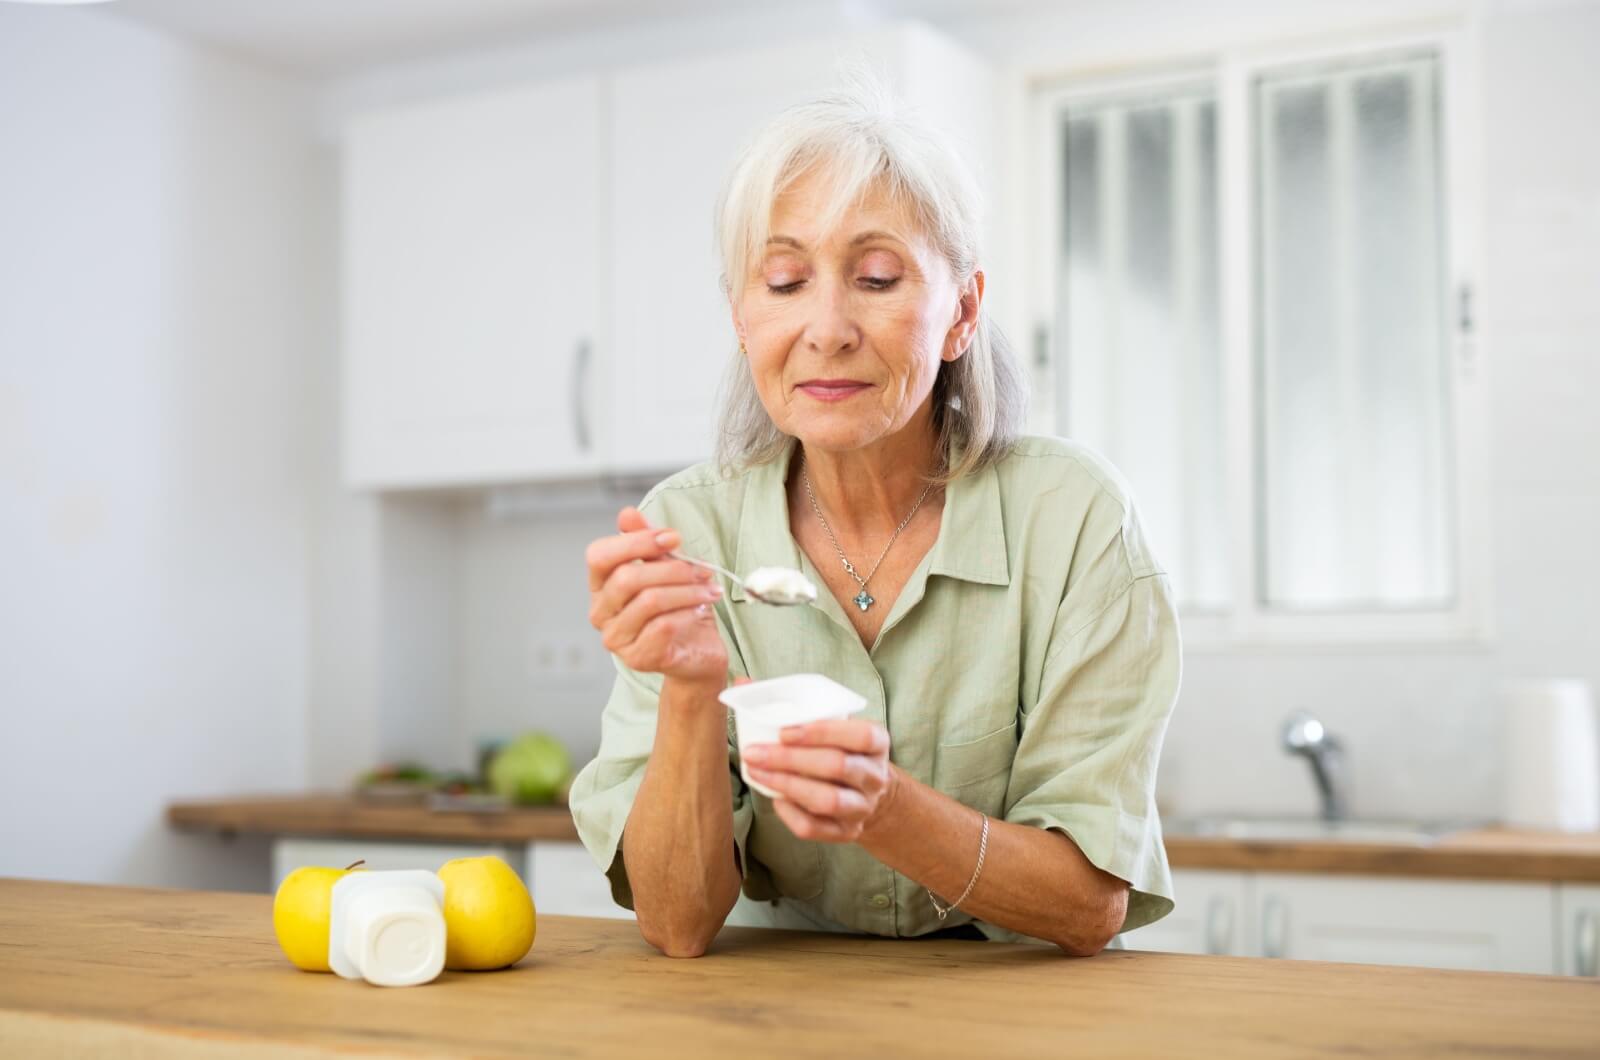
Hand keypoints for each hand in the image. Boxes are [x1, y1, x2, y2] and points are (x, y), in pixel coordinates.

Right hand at [586, 507, 727, 683]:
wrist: (697, 652)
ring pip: (649, 601)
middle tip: (702, 570)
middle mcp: (601, 612)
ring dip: (686, 591)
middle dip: (671, 569)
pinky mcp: (637, 658)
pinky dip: (687, 613)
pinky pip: (662, 626)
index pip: (599, 555)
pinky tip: (701, 610)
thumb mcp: (666, 569)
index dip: (636, 542)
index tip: (673, 538)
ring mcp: (616, 638)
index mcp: (601, 585)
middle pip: (626, 578)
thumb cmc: (679, 608)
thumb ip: (647, 542)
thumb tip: (627, 514)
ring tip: (709, 590)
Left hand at [742, 719, 895, 842]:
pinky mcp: (847, 833)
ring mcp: (863, 807)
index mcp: (876, 741)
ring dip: (787, 785)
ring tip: (757, 773)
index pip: (859, 734)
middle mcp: (874, 775)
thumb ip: (792, 704)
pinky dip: (791, 814)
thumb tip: (743, 684)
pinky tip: (775, 799)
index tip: (783, 731)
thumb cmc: (840, 749)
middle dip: (790, 759)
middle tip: (754, 752)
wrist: (867, 794)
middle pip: (837, 766)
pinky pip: (817, 828)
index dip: (822, 732)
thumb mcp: (832, 724)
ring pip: (828, 800)